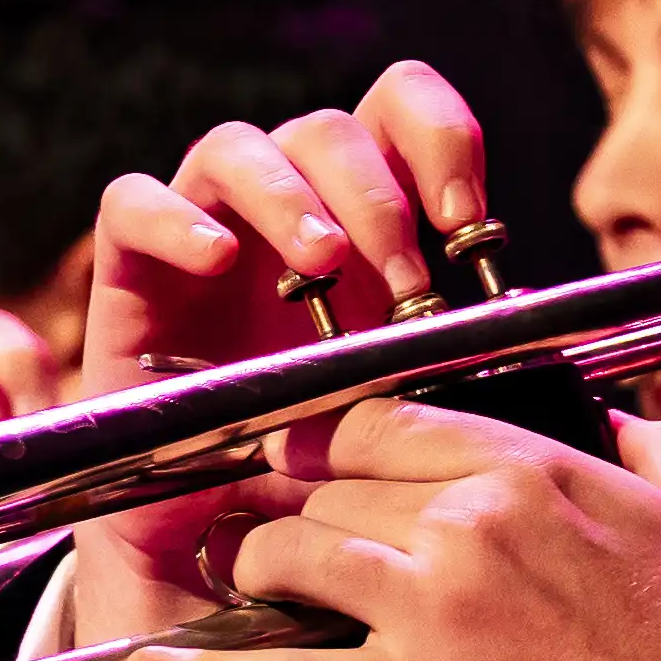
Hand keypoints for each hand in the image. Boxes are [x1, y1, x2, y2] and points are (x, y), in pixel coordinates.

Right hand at [74, 60, 485, 648]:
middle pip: (328, 128)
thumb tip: (529, 316)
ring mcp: (204, 234)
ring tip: (319, 261)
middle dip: (374, 192)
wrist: (217, 546)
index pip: (400, 114)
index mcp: (362, 223)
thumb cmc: (319, 472)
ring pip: (239, 148)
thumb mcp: (403, 408)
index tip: (468, 219)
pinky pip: (131, 204)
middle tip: (404, 274)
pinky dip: (173, 218)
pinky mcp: (131, 274)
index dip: (439, 136)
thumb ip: (454, 352)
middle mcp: (284, 212)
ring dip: (291, 195)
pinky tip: (215, 258)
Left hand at [114, 402, 660, 660]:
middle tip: (262, 529)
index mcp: (530, 469)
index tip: (305, 459)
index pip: (379, 418)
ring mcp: (435, 608)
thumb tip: (637, 424)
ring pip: (290, 555)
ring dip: (252, 571)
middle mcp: (469, 521)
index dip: (325, 439)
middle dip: (287, 510)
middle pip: (324, 486)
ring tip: (239, 585)